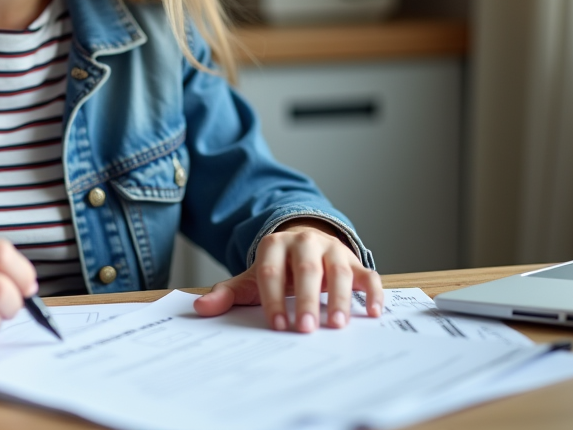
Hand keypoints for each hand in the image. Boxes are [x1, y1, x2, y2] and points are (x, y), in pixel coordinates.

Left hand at [192, 218, 381, 331]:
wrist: (304, 245)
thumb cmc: (278, 269)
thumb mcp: (252, 279)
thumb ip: (228, 294)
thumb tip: (200, 309)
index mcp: (275, 245)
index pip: (272, 272)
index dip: (274, 298)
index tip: (277, 325)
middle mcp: (305, 242)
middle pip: (307, 269)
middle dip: (306, 299)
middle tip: (306, 329)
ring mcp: (332, 250)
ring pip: (339, 271)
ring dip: (340, 298)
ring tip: (337, 325)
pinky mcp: (354, 261)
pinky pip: (368, 274)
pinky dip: (372, 293)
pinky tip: (372, 314)